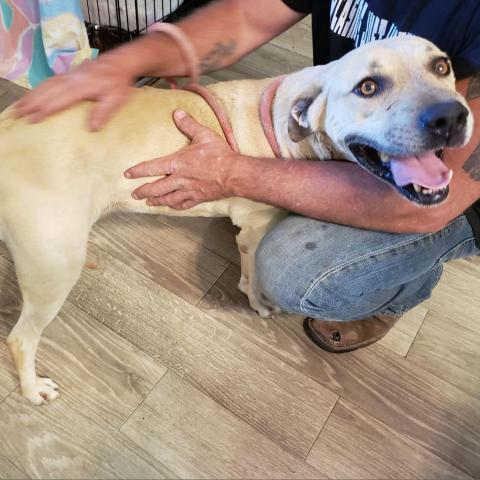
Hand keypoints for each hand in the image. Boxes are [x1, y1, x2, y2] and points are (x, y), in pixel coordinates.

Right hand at [13, 52, 135, 130]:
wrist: (122, 62)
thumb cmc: (120, 82)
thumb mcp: (116, 99)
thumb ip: (103, 113)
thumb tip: (91, 128)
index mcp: (82, 87)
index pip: (59, 100)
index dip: (45, 110)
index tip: (32, 118)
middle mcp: (72, 79)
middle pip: (48, 91)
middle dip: (32, 102)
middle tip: (18, 113)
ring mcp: (70, 74)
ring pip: (47, 84)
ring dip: (33, 95)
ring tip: (20, 104)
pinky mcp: (71, 73)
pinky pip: (51, 80)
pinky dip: (40, 87)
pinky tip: (36, 93)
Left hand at [125, 110, 238, 209]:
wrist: (235, 174)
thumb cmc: (220, 155)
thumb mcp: (204, 135)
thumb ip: (189, 124)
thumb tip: (177, 113)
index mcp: (178, 163)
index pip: (153, 167)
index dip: (138, 171)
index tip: (128, 175)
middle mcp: (180, 179)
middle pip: (157, 188)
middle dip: (144, 191)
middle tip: (134, 195)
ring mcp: (189, 190)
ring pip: (168, 199)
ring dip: (156, 201)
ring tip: (148, 202)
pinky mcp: (199, 198)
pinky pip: (183, 204)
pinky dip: (175, 206)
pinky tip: (171, 206)